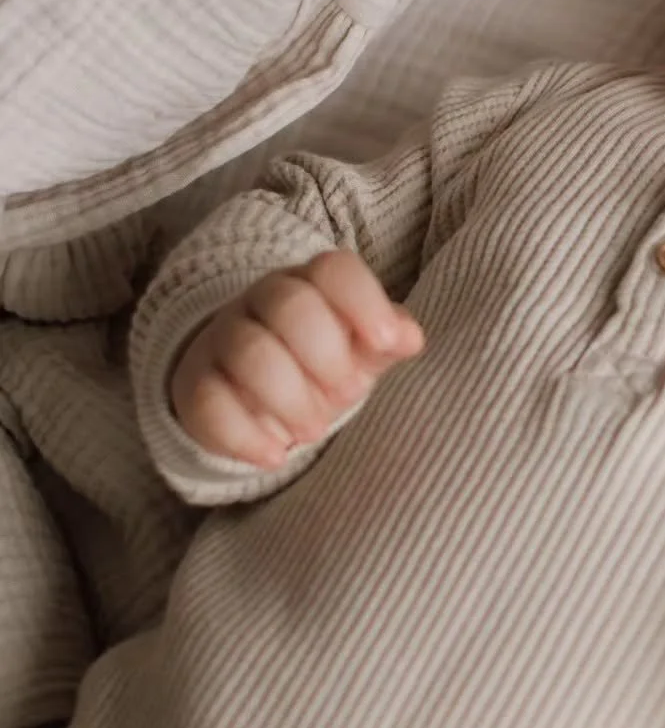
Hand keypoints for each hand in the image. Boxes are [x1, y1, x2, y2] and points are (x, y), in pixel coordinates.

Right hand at [170, 250, 424, 467]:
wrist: (252, 388)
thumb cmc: (322, 361)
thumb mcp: (362, 348)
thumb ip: (388, 337)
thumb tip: (408, 336)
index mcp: (312, 283)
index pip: (335, 270)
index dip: (364, 302)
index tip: (385, 343)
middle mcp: (263, 300)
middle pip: (291, 305)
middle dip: (327, 357)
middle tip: (347, 396)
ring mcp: (223, 337)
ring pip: (249, 352)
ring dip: (290, 399)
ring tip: (314, 432)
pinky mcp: (194, 383)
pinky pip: (208, 401)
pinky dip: (245, 436)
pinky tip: (275, 457)